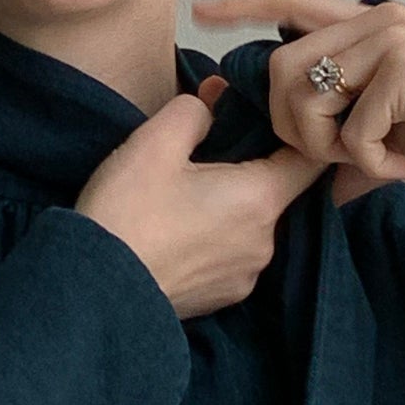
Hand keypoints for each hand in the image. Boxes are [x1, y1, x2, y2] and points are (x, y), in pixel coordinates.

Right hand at [74, 85, 328, 318]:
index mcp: (259, 199)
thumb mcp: (154, 141)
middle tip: (207, 149)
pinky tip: (179, 229)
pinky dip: (216, 238)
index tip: (273, 120)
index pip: (311, 161)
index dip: (297, 135)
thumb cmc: (125, 213)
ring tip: (185, 193)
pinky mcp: (221, 298)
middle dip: (250, 167)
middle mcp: (265, 243)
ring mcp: (245, 277)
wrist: (94, 290)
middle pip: (278, 192)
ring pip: (252, 225)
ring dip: (230, 205)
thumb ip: (194, 110)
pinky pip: (232, 255)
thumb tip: (211, 105)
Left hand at [190, 0, 404, 208]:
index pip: (294, 0)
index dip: (246, 4)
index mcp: (373, 25)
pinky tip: (401, 167)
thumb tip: (328, 194)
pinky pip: (350, 131)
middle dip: (288, 124)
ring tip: (372, 163)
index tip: (204, 12)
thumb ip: (360, 151)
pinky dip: (367, 164)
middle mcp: (376, 20)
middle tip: (333, 159)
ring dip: (325, 146)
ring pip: (304, 96)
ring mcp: (390, 39)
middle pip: (280, 65)